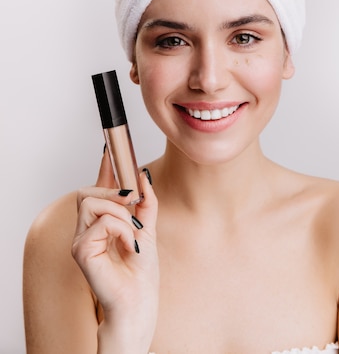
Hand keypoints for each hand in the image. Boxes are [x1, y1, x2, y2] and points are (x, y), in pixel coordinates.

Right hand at [71, 149, 158, 348]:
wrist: (139, 300)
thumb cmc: (140, 271)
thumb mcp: (147, 228)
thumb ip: (145, 201)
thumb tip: (143, 175)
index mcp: (101, 222)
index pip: (96, 188)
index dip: (102, 167)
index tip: (109, 148)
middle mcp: (86, 229)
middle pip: (87, 192)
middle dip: (113, 193)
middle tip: (132, 206)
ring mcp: (80, 239)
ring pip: (91, 202)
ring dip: (119, 213)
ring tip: (131, 233)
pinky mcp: (81, 250)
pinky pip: (101, 222)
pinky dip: (121, 229)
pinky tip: (128, 245)